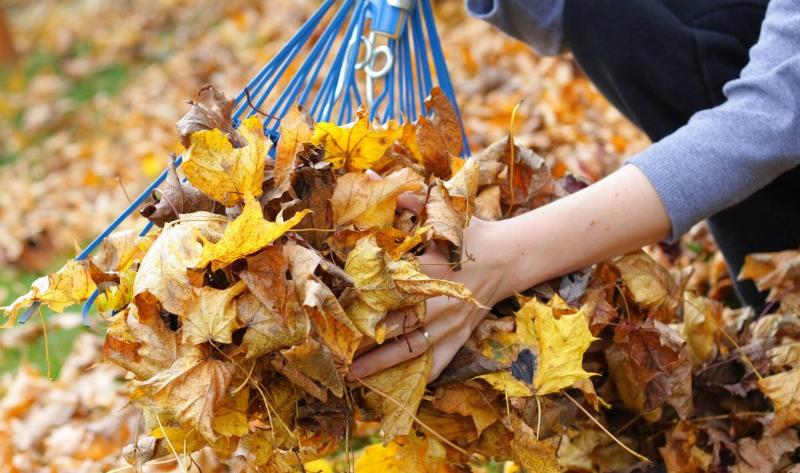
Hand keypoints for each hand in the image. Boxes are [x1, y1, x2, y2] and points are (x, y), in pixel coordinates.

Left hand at [348, 215, 508, 381]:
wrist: (509, 256)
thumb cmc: (470, 234)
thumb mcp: (443, 214)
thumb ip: (408, 201)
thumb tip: (372, 178)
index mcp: (432, 270)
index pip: (393, 288)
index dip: (367, 300)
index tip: (340, 308)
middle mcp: (440, 301)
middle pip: (399, 325)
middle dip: (368, 339)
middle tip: (336, 349)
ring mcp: (452, 323)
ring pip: (414, 348)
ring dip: (384, 363)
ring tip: (354, 374)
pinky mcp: (461, 336)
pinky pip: (441, 361)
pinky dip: (422, 376)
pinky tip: (398, 388)